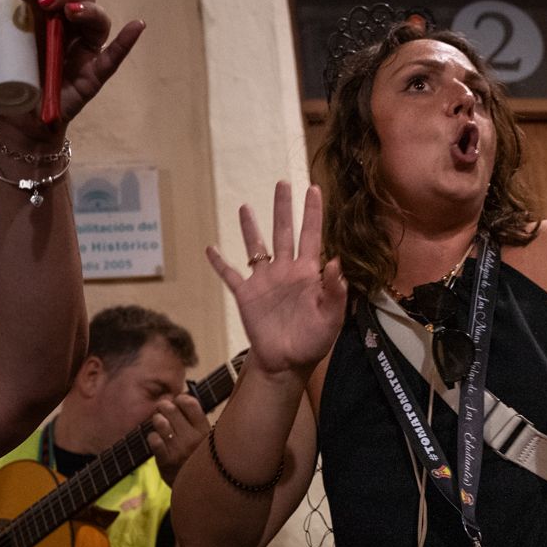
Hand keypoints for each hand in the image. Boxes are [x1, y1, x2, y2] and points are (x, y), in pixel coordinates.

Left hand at [0, 0, 144, 142]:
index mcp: (41, 18)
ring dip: (87, 9)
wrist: (15, 122)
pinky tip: (137, 25)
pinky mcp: (93, 74)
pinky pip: (114, 56)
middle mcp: (66, 28)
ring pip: (97, 20)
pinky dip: (127, 41)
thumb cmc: (0, 82)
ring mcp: (82, 50)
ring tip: (70, 12)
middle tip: (44, 0)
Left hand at [149, 392, 211, 484]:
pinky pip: (153, 440)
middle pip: (172, 410)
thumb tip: (185, 400)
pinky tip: (156, 439)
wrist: (200, 492)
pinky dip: (152, 437)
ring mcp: (179, 450)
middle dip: (164, 406)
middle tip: (163, 409)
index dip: (181, 399)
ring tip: (159, 422)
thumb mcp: (209, 443)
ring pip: (160, 423)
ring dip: (157, 419)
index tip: (178, 402)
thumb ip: (200, 424)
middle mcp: (193, 439)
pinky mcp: (166, 462)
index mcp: (206, 432)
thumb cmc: (202, 462)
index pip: (191, 403)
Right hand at [206, 182, 346, 381]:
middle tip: (282, 183)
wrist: (286, 363)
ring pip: (256, 247)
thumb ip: (334, 291)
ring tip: (245, 207)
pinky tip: (210, 248)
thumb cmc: (313, 341)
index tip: (314, 188)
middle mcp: (285, 271)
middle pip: (283, 232)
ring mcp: (264, 281)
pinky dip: (219, 263)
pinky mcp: (246, 295)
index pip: (312, 236)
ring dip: (250, 228)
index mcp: (307, 273)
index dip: (313, 213)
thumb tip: (337, 262)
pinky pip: (230, 275)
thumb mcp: (330, 319)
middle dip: (283, 208)